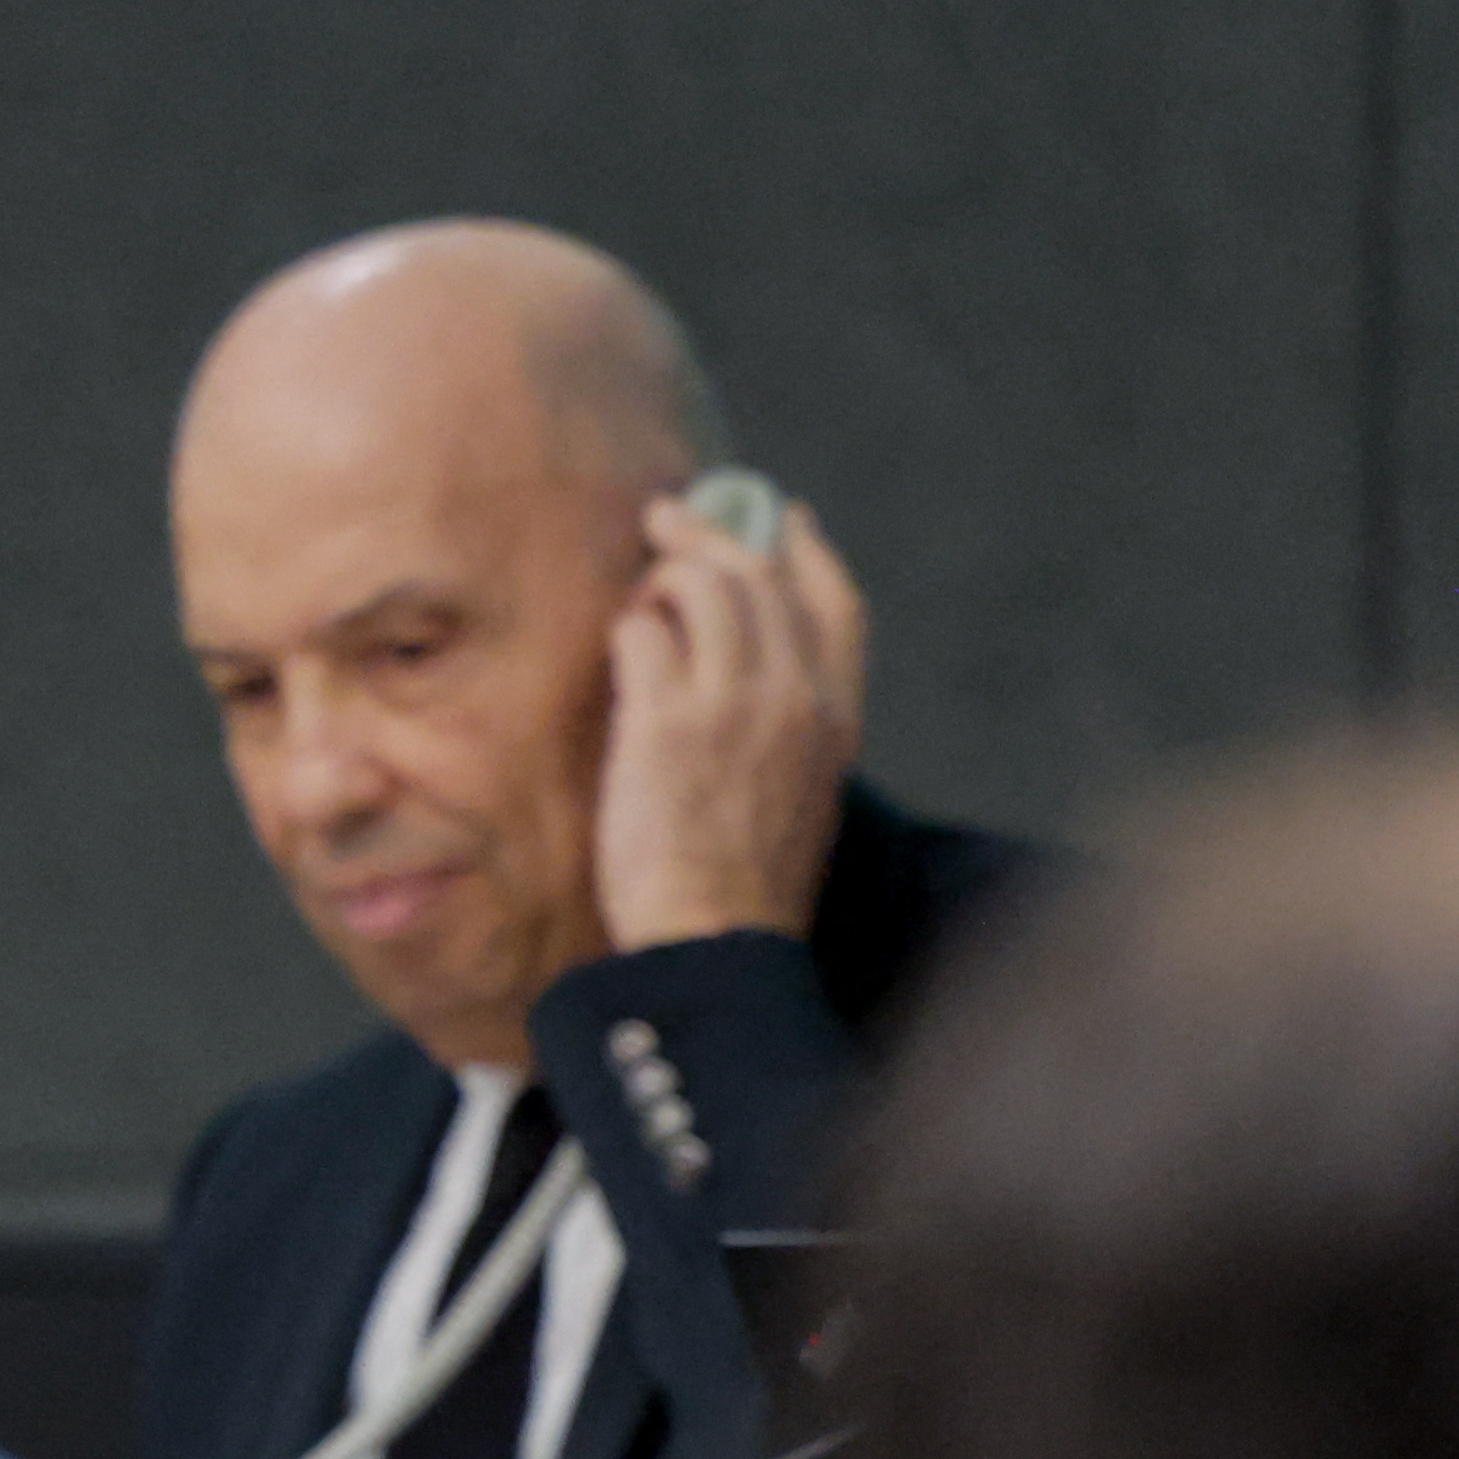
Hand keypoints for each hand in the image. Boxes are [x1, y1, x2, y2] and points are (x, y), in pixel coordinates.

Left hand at [592, 491, 867, 952]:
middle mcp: (793, 698)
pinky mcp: (665, 724)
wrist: (714, 943)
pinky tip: (620, 648)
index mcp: (836, 719)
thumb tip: (760, 683)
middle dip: (709, 533)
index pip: (837, 604)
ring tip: (640, 598)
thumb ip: (793, 734)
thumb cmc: (744, 890)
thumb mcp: (803, 801)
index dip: (806, 549)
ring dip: (661, 576)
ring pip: (702, 587)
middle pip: (759, 576)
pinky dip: (627, 628)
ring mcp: (731, 705)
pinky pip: (641, 633)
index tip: (780, 516)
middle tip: (664, 518)